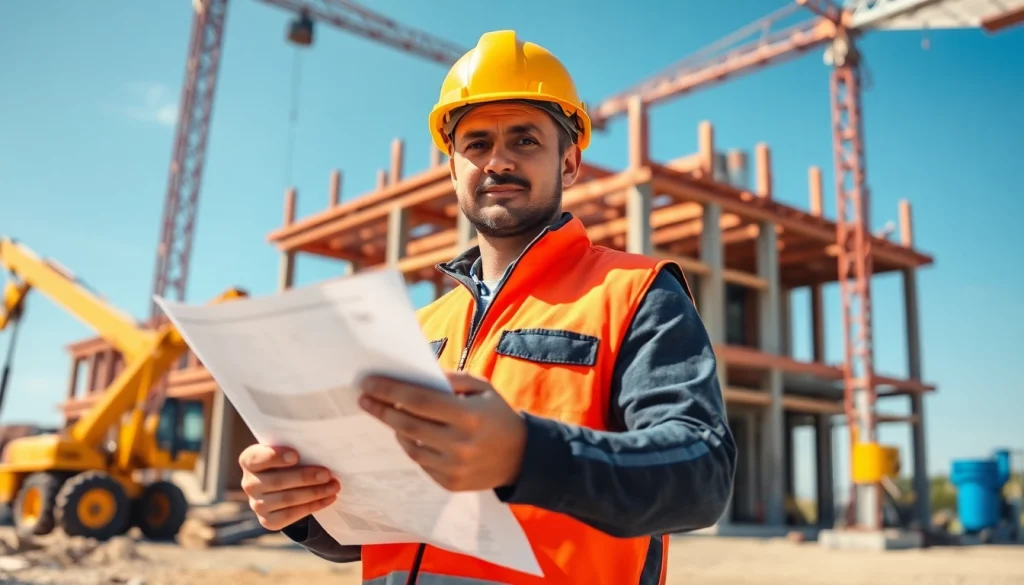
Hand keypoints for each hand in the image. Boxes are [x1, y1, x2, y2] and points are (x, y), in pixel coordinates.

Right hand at [238, 444, 340, 530]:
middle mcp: (248, 483)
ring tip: (334, 486)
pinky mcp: (267, 521)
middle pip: (278, 481)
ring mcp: (256, 504)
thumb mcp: (287, 450)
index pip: (256, 458)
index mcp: (249, 460)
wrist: (284, 486)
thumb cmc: (288, 461)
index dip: (276, 457)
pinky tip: (328, 499)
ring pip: (287, 499)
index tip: (296, 455)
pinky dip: (313, 506)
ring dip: (314, 493)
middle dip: (305, 477)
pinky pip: (291, 515)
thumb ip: (295, 447)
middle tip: (327, 474)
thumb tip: (320, 447)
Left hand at [358, 371, 526, 491]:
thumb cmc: (497, 415)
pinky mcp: (449, 483)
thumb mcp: (482, 388)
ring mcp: (454, 467)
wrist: (521, 457)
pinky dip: (412, 446)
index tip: (369, 383)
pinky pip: (420, 462)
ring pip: (411, 445)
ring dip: (396, 428)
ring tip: (388, 413)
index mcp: (469, 416)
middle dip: (382, 409)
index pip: (419, 401)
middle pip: (408, 425)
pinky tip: (410, 433)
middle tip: (365, 398)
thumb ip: (451, 379)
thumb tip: (415, 375)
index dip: (390, 390)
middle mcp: (460, 444)